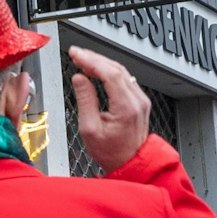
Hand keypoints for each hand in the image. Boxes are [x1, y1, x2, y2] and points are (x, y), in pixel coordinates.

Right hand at [67, 46, 152, 172]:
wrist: (129, 163)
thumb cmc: (111, 152)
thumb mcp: (90, 129)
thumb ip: (85, 100)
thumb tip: (79, 79)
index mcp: (126, 106)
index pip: (109, 73)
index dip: (91, 60)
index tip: (76, 54)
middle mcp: (137, 100)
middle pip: (116, 68)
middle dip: (94, 58)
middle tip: (76, 54)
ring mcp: (141, 99)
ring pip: (121, 71)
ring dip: (101, 63)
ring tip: (83, 60)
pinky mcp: (139, 100)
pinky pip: (124, 79)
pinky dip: (109, 71)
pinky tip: (97, 70)